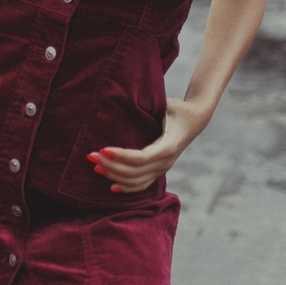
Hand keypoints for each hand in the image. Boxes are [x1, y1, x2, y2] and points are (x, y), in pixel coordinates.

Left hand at [87, 96, 203, 193]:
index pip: (141, 158)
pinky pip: (141, 185)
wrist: (195, 120)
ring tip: (96, 166)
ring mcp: (163, 168)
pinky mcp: (159, 171)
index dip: (121, 156)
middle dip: (111, 165)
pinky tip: (111, 186)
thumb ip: (150, 104)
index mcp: (168, 146)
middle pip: (135, 171)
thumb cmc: (177, 108)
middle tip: (91, 156)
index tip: (102, 149)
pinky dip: (126, 187)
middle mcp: (166, 161)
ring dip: (114, 175)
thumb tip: (125, 97)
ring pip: (136, 181)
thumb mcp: (167, 104)